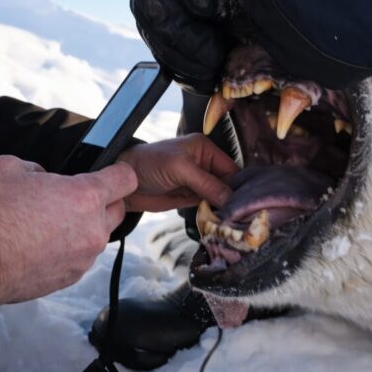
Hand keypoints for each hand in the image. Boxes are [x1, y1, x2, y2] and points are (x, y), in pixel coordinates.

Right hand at [0, 155, 138, 304]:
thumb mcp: (11, 168)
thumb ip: (39, 169)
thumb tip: (44, 179)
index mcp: (85, 197)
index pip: (126, 179)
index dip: (119, 172)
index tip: (111, 173)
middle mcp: (92, 229)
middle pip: (117, 210)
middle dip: (102, 202)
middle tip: (71, 199)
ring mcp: (83, 257)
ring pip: (97, 236)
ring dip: (82, 228)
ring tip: (49, 224)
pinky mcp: (70, 278)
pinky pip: (79, 257)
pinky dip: (68, 250)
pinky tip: (41, 245)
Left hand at [117, 134, 237, 212]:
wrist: (124, 184)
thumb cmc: (149, 164)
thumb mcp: (180, 169)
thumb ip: (207, 183)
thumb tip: (231, 198)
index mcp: (205, 150)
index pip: (231, 168)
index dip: (239, 185)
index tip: (248, 204)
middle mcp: (205, 165)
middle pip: (228, 184)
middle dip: (234, 199)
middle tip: (245, 217)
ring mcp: (199, 183)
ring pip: (220, 197)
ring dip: (225, 208)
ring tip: (236, 222)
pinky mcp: (191, 198)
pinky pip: (209, 206)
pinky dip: (214, 214)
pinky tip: (222, 222)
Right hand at [131, 0, 243, 93]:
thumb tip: (200, 6)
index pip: (158, 11)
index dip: (185, 35)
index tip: (214, 48)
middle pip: (158, 35)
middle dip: (188, 57)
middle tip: (216, 67)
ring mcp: (150, 12)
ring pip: (161, 48)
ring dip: (186, 68)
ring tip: (213, 78)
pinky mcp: (162, 25)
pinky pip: (168, 53)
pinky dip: (186, 70)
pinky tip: (206, 79)